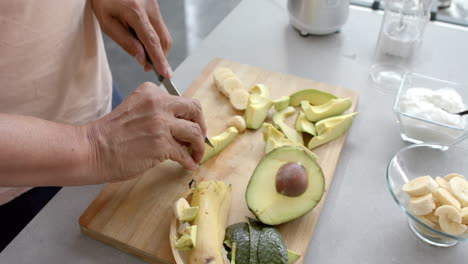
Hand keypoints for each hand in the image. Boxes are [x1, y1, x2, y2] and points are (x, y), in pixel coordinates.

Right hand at [85, 82, 205, 181]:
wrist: (93, 149)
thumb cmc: (111, 135)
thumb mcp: (136, 111)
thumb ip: (158, 113)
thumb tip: (183, 130)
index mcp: (152, 93)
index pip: (182, 101)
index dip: (191, 116)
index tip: (193, 127)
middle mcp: (159, 104)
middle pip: (195, 110)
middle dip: (202, 126)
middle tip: (200, 139)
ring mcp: (161, 124)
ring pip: (195, 132)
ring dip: (199, 147)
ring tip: (196, 156)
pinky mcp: (162, 145)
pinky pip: (184, 154)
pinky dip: (190, 161)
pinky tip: (189, 165)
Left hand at [91, 0, 172, 77]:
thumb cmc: (103, 1)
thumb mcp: (107, 23)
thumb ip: (126, 42)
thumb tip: (142, 59)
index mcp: (135, 12)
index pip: (152, 41)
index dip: (160, 59)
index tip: (166, 74)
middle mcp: (149, 7)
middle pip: (163, 39)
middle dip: (160, 56)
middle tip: (148, 67)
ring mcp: (154, 5)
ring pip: (164, 34)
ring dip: (157, 48)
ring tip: (142, 53)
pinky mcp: (155, 5)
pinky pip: (159, 26)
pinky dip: (154, 38)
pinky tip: (141, 39)